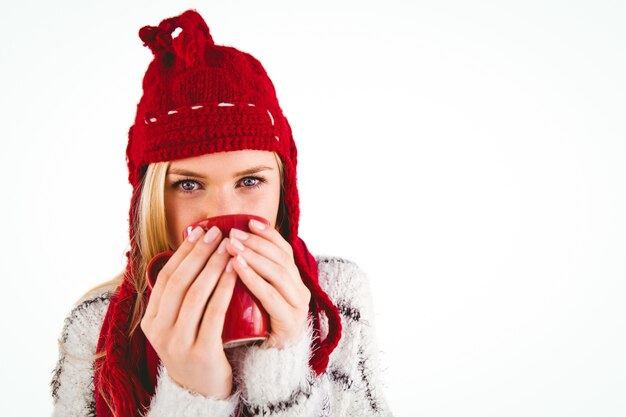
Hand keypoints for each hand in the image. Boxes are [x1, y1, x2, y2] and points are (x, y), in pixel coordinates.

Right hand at [141, 226, 235, 398]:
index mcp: (151, 319)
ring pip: (195, 295)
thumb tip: (193, 250)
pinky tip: (235, 273)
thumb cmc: (196, 347)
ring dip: (213, 266)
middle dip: (200, 253)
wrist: (203, 392)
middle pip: (180, 282)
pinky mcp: (200, 352)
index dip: (184, 252)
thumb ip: (180, 295)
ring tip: (229, 247)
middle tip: (218, 232)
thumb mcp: (178, 323)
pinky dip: (224, 289)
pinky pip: (213, 314)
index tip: (201, 231)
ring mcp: (177, 343)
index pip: (167, 277)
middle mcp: (159, 331)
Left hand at [226, 219, 311, 347]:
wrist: (265, 365)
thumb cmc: (255, 327)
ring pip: (279, 274)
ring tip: (231, 246)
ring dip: (253, 256)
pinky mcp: (289, 324)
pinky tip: (236, 268)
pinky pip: (272, 297)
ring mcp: (297, 307)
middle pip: (281, 258)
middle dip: (256, 243)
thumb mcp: (253, 296)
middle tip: (232, 234)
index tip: (248, 222)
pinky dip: (253, 279)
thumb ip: (248, 274)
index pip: (284, 250)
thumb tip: (224, 244)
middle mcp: (300, 291)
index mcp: (293, 281)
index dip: (268, 235)